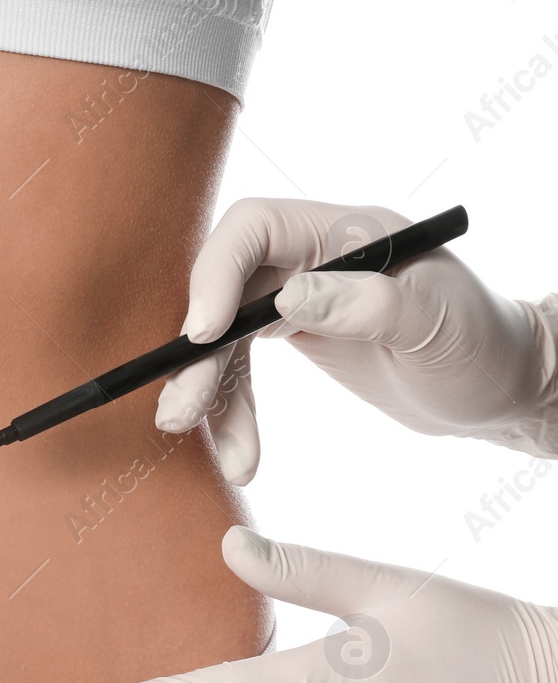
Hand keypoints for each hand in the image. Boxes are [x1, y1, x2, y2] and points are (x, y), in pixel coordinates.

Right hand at [158, 197, 557, 483]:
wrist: (502, 389)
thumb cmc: (484, 347)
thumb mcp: (438, 326)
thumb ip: (370, 305)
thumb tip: (290, 298)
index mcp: (347, 232)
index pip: (253, 228)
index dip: (215, 273)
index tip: (204, 335)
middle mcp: (314, 257)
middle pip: (224, 289)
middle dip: (198, 354)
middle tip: (180, 412)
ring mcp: (302, 297)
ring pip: (224, 337)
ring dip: (210, 394)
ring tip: (215, 448)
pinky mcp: (296, 335)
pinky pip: (241, 369)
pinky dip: (233, 411)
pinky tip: (243, 454)